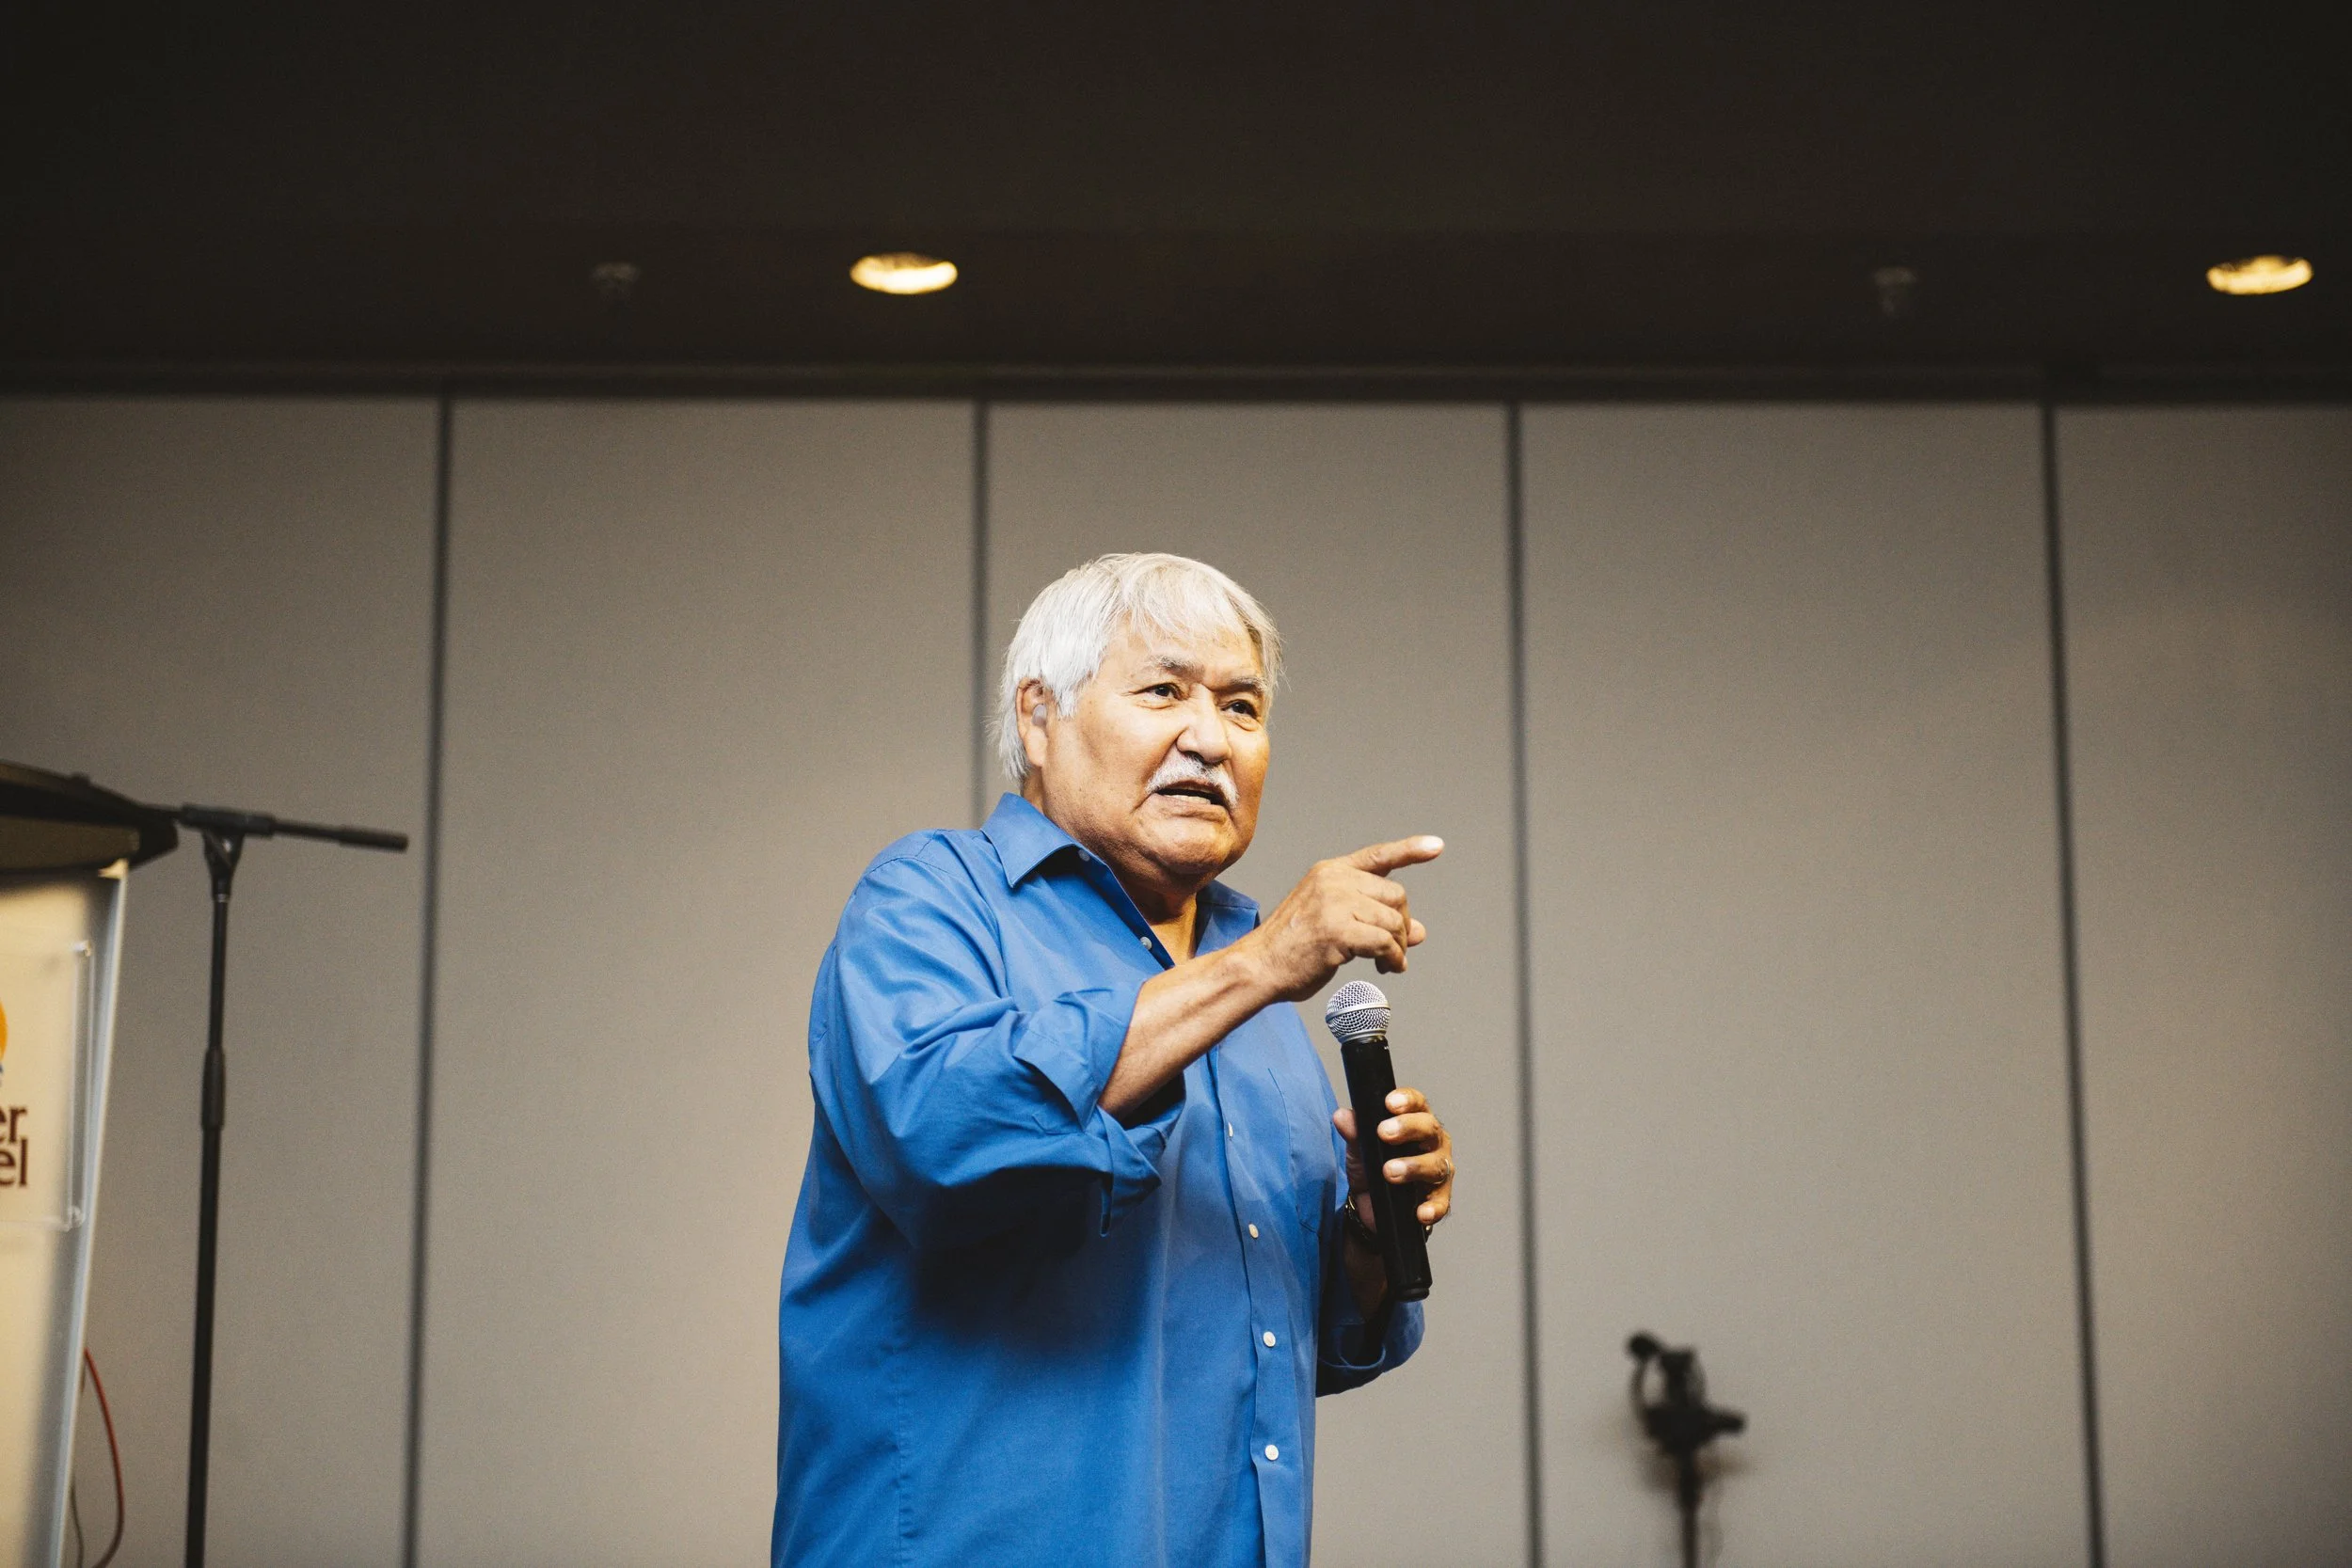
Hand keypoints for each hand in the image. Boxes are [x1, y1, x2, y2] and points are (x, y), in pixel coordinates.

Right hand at [1238, 836, 1442, 1001]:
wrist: (1258, 967)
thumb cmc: (1293, 949)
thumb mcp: (1335, 925)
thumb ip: (1374, 920)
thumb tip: (1418, 932)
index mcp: (1330, 871)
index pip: (1378, 856)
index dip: (1410, 851)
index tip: (1436, 846)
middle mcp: (1333, 879)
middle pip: (1396, 895)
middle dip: (1401, 925)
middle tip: (1394, 949)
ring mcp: (1334, 902)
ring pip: (1394, 920)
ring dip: (1398, 947)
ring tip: (1388, 963)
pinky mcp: (1338, 929)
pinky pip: (1385, 942)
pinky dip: (1393, 958)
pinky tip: (1386, 968)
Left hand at [1333, 1086, 1454, 1232]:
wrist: (1370, 1204)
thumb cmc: (1372, 1165)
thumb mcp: (1358, 1147)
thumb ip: (1353, 1131)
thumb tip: (1341, 1116)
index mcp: (1416, 1121)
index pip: (1417, 1103)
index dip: (1406, 1100)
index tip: (1389, 1103)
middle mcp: (1433, 1143)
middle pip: (1429, 1129)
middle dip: (1408, 1128)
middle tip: (1384, 1133)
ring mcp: (1439, 1171)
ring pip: (1436, 1165)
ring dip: (1413, 1167)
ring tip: (1390, 1172)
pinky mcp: (1438, 1199)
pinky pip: (1441, 1203)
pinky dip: (1433, 1208)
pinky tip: (1421, 1212)